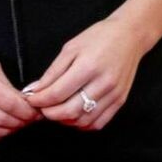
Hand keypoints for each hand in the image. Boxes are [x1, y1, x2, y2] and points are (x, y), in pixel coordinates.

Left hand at [20, 16, 142, 130]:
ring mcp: (113, 95)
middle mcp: (102, 83)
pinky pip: (98, 123)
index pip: (57, 93)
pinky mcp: (120, 101)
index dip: (39, 100)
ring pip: (83, 121)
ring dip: (65, 120)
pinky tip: (74, 115)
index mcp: (88, 67)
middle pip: (69, 111)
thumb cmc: (99, 38)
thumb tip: (35, 90)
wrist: (129, 36)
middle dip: (49, 113)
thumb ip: (52, 72)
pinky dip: (82, 124)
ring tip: (56, 110)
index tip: (31, 99)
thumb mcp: (71, 48)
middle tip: (41, 107)